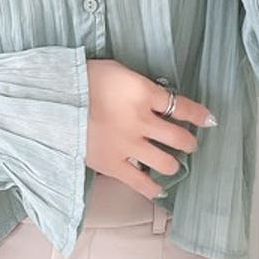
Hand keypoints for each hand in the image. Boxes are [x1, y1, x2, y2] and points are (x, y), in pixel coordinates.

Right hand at [85, 58, 216, 199]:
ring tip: (172, 161)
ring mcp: (128, 146)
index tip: (208, 120)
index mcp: (143, 93)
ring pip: (167, 162)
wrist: (50, 101)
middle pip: (180, 138)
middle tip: (188, 143)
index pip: (183, 107)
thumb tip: (157, 96)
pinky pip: (141, 183)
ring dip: (174, 162)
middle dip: (189, 142)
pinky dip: (153, 187)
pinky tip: (159, 187)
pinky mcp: (113, 165)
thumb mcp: (117, 71)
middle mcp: (141, 121)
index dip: (200, 115)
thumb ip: (140, 86)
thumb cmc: (81, 79)